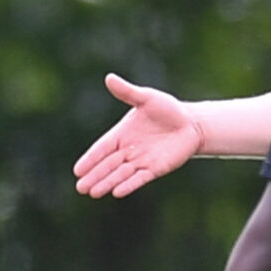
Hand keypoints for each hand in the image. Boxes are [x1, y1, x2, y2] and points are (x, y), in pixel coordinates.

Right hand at [73, 74, 202, 198]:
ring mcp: (141, 161)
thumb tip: (109, 78)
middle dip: (94, 176)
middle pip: (108, 165)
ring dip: (107, 183)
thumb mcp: (146, 98)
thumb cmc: (168, 109)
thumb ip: (128, 92)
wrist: (192, 124)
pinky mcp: (155, 169)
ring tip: (93, 193)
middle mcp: (128, 150)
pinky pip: (139, 179)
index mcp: (122, 134)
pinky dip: (128, 185)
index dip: (90, 159)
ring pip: (120, 174)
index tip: (77, 170)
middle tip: (80, 188)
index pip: (102, 148)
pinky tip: (117, 192)